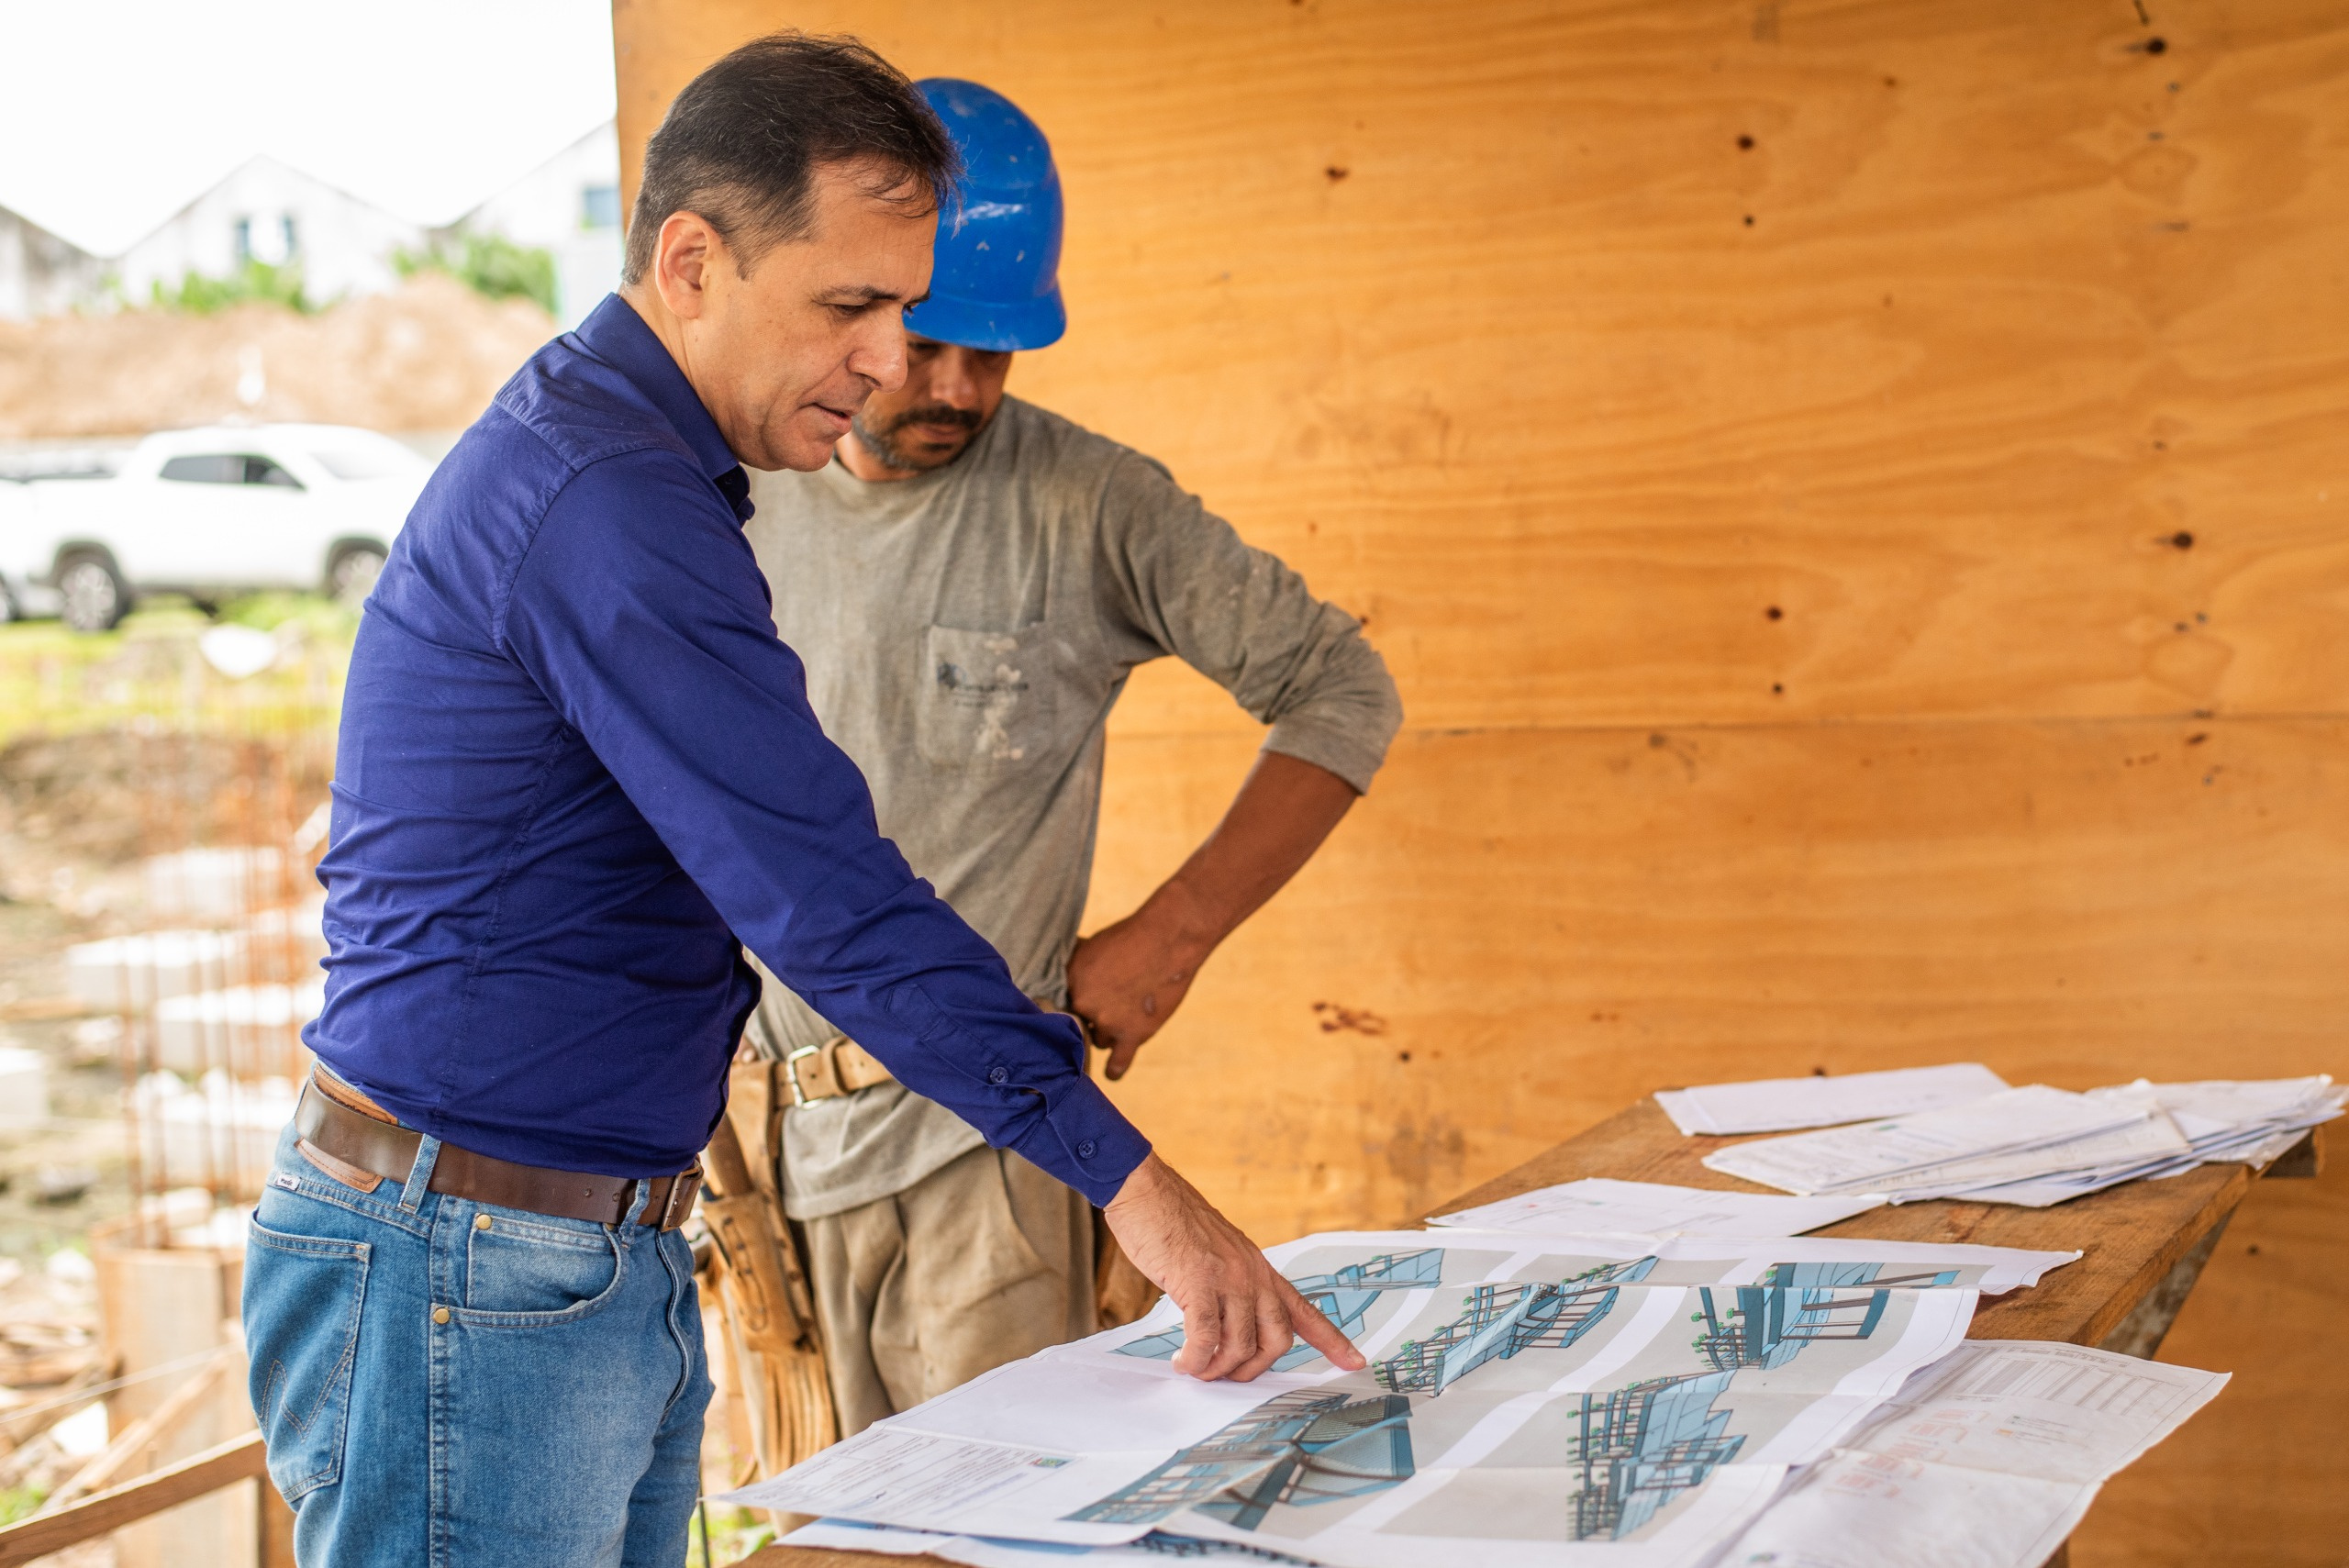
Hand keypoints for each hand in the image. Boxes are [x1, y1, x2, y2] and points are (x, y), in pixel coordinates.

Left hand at [1066, 889, 1210, 1079]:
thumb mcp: (1093, 946)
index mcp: (1071, 980)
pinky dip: (1114, 1069)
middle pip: (1080, 1024)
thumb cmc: (1132, 937)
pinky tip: (1112, 1073)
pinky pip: (1118, 1061)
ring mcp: (1108, 1021)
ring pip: (1100, 1039)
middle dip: (1093, 1016)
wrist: (1169, 939)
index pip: (1062, 1005)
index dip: (1076, 1004)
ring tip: (1124, 1015)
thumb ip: (1074, 968)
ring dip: (1110, 1031)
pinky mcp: (1133, 1034)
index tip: (1084, 1003)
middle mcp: (1084, 1003)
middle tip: (1109, 1005)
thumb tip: (1056, 977)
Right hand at [1103, 1153, 1365, 1381]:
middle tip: (1226, 1375)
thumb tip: (1226, 1329)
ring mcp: (1228, 1277)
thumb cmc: (1174, 1223)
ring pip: (1241, 1344)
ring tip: (1196, 1368)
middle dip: (1253, 1368)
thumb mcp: (1219, 1253)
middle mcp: (1252, 1274)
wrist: (1147, 1191)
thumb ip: (1232, 1286)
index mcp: (1260, 1269)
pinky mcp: (1198, 1281)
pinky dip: (1196, 1358)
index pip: (1305, 1310)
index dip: (1332, 1340)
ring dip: (1217, 1368)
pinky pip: (1206, 1337)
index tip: (1354, 1362)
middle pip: (1277, 1339)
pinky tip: (1184, 1361)